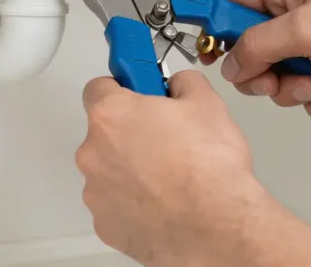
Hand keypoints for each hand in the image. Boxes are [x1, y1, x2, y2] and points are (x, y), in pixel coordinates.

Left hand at [75, 70, 270, 266]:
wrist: (217, 227)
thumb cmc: (209, 169)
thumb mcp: (207, 103)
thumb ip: (183, 83)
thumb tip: (179, 85)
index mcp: (111, 115)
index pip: (99, 88)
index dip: (122, 89)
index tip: (137, 93)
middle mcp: (94, 152)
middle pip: (104, 132)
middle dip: (130, 132)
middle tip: (166, 139)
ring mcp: (96, 192)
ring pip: (108, 170)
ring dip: (130, 169)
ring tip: (170, 176)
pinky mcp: (106, 224)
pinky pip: (115, 204)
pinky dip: (133, 202)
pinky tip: (163, 202)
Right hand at [204, 0, 310, 119]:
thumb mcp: (304, 29)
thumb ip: (257, 47)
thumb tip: (231, 64)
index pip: (233, 4)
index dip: (219, 30)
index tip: (210, 55)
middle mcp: (301, 10)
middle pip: (255, 51)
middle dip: (267, 75)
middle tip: (281, 81)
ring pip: (284, 77)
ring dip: (300, 91)